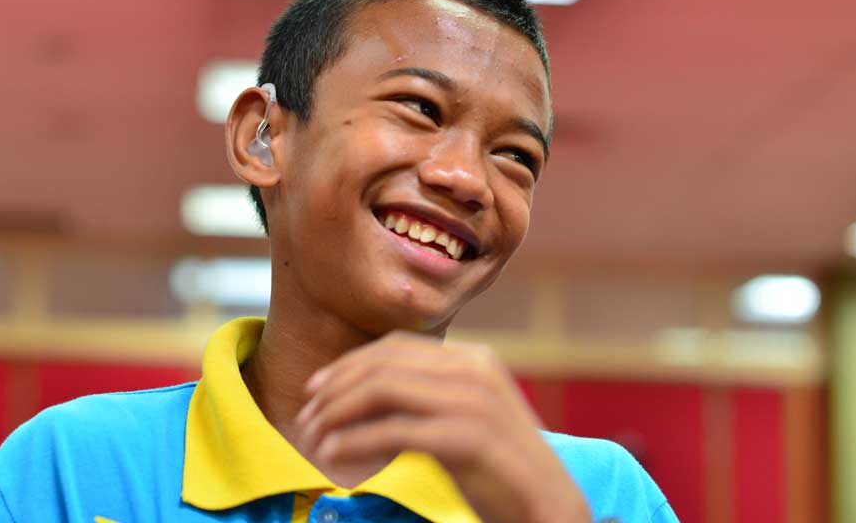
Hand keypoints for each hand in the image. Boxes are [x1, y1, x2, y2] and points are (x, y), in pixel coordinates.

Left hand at [296, 332, 590, 522]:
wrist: (550, 507)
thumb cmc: (501, 471)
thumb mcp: (466, 420)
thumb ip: (428, 399)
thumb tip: (365, 395)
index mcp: (475, 361)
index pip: (395, 348)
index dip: (348, 365)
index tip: (314, 390)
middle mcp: (475, 371)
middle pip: (383, 365)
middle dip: (335, 389)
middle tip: (305, 416)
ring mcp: (474, 402)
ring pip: (383, 391)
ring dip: (338, 413)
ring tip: (314, 437)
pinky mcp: (469, 438)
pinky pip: (394, 432)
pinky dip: (354, 441)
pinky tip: (334, 454)